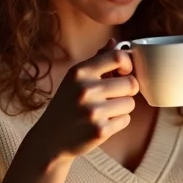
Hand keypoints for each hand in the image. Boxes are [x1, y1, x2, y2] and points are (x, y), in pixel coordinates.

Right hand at [32, 40, 138, 164]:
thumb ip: (97, 61)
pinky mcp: (100, 130)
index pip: (118, 57)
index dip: (128, 64)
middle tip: (114, 96)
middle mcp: (86, 89)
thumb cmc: (67, 106)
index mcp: (80, 72)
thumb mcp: (75, 80)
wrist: (51, 139)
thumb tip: (115, 43)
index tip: (124, 72)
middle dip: (127, 90)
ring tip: (105, 111)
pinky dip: (118, 122)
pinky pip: (126, 120)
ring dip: (122, 108)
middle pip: (131, 83)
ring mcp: (93, 111)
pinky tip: (103, 123)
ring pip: (130, 103)